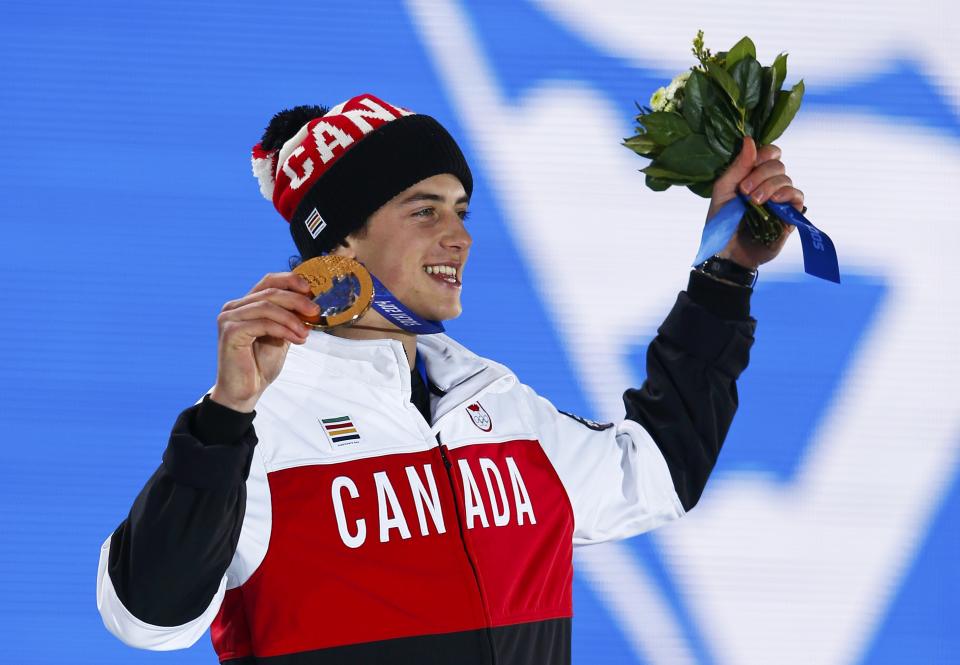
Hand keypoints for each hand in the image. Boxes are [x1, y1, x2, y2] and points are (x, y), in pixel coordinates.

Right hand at [209, 272, 318, 412]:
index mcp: (245, 304)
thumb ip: (290, 318)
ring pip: (267, 306)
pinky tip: (297, 339)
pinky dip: (283, 329)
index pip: (268, 281)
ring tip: (306, 332)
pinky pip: (263, 323)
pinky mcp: (230, 332)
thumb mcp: (281, 335)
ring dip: (292, 318)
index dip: (290, 280)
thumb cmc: (260, 364)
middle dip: (297, 300)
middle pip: (270, 292)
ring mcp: (229, 318)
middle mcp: (234, 307)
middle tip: (316, 312)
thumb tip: (312, 304)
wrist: (245, 391)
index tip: (311, 290)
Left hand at [706, 137, 803, 269]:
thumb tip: (750, 140)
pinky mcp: (789, 217)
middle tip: (745, 191)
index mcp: (753, 176)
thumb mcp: (723, 191)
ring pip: (787, 180)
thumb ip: (737, 167)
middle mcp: (768, 185)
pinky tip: (774, 201)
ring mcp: (780, 201)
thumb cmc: (721, 223)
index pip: (770, 153)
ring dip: (770, 186)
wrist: (726, 253)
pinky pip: (798, 197)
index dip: (764, 154)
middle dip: (762, 174)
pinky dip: (788, 195)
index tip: (751, 164)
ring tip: (754, 202)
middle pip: (778, 165)